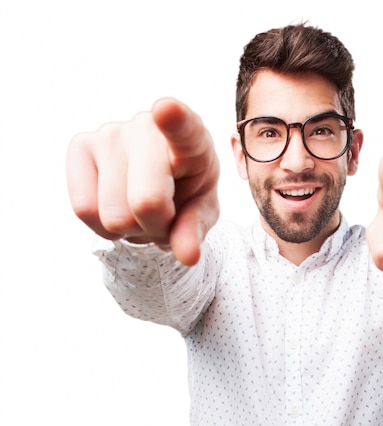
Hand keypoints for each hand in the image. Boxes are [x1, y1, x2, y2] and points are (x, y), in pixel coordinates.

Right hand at [66, 98, 219, 265]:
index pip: (183, 129)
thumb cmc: (187, 190)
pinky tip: (117, 206)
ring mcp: (109, 133)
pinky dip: (103, 226)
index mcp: (192, 140)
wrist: (159, 181)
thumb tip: (187, 256)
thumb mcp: (201, 212)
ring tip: (140, 209)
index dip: (175, 121)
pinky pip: (84, 210)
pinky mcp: (80, 146)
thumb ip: (195, 231)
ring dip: (130, 229)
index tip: (166, 109)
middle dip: (156, 226)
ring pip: (113, 216)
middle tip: (164, 215)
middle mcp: (146, 129)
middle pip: (145, 204)